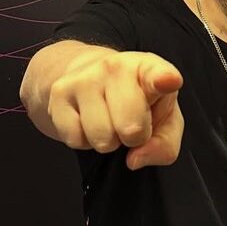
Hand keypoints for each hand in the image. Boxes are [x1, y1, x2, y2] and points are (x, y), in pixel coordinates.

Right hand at [48, 51, 183, 169]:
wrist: (91, 78)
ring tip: (110, 121)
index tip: (167, 81)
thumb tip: (135, 159)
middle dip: (133, 138)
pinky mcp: (59, 91)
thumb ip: (164, 145)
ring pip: (101, 138)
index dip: (164, 80)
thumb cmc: (139, 103)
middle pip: (131, 128)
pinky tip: (88, 121)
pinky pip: (75, 139)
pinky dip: (83, 140)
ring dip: (107, 140)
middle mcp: (117, 66)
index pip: (158, 74)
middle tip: (132, 124)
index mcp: (150, 70)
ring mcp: (85, 76)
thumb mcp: (165, 122)